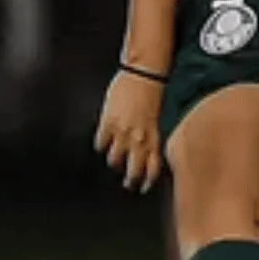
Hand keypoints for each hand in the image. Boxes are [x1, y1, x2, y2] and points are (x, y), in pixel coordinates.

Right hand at [95, 69, 165, 192]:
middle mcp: (139, 138)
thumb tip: (148, 147)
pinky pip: (101, 143)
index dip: (148, 180)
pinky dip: (102, 145)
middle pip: (133, 169)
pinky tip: (103, 144)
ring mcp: (123, 132)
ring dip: (115, 162)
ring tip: (115, 162)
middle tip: (128, 183)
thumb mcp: (157, 116)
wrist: (144, 73)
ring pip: (115, 159)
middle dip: (130, 179)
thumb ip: (153, 133)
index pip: (153, 166)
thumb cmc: (154, 90)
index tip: (144, 186)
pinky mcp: (108, 123)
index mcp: (154, 135)